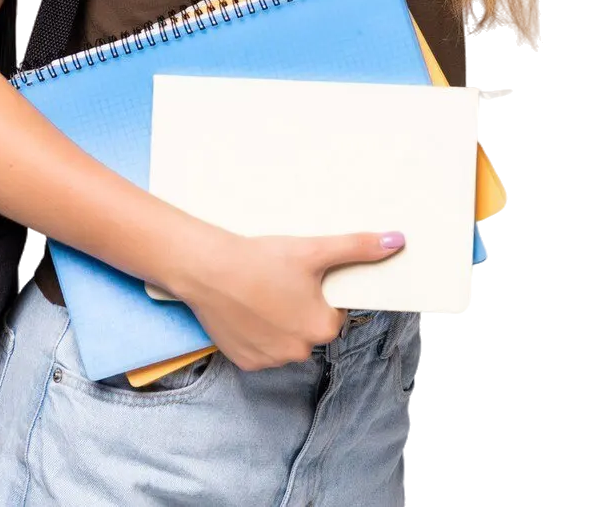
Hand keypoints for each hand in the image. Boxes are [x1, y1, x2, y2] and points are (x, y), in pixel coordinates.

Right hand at [170, 229, 404, 371]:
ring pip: (284, 342)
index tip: (299, 280)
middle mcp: (301, 351)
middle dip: (297, 311)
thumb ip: (358, 247)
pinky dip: (255, 336)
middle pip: (308, 330)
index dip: (318, 295)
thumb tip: (396, 241)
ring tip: (257, 297)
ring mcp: (271, 360)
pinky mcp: (246, 363)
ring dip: (276, 325)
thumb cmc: (261, 259)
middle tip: (275, 285)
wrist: (208, 269)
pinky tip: (245, 312)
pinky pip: (259, 351)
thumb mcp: (314, 250)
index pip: (332, 314)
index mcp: (323, 327)